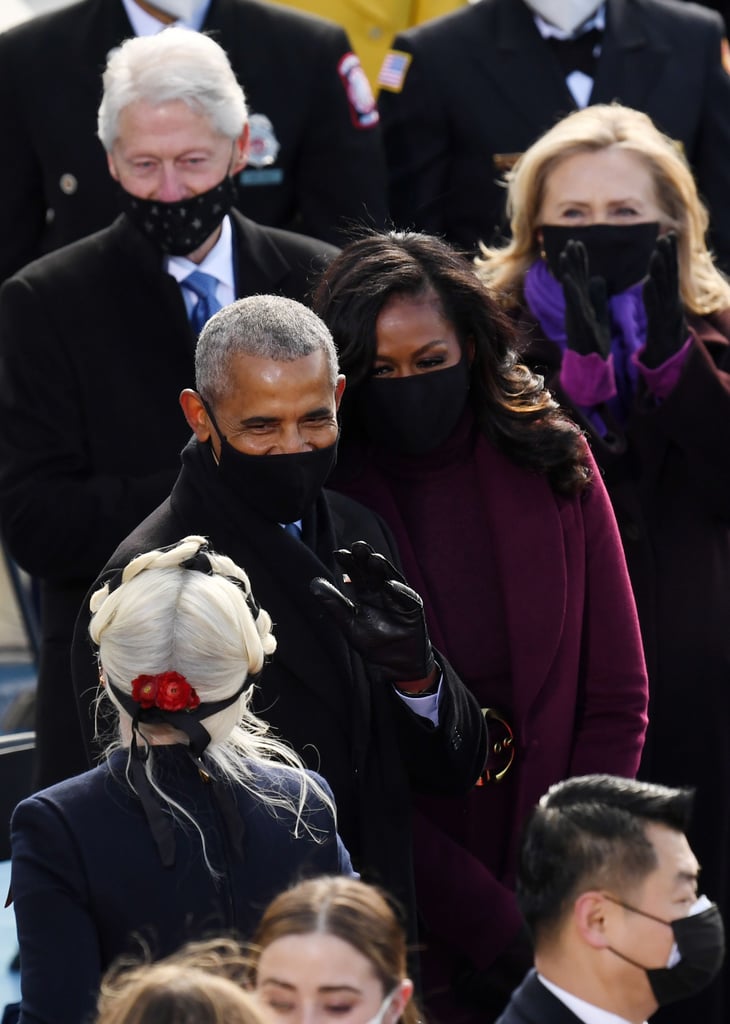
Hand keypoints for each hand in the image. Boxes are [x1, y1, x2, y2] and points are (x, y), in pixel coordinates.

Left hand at [310, 540, 435, 686]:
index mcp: (365, 593)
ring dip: (383, 569)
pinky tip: (389, 585)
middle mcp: (382, 591)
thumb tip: (315, 582)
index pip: (356, 573)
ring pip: (391, 578)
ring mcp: (399, 598)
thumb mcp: (348, 623)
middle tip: (357, 546)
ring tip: (373, 559)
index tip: (338, 553)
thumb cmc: (372, 644)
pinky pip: (407, 598)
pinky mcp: (413, 610)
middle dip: (366, 558)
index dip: (348, 563)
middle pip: (373, 571)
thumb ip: (333, 604)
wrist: (394, 666)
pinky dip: (399, 591)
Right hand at [559, 239, 610, 357]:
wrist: (591, 367)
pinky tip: (567, 278)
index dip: (579, 262)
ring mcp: (576, 316)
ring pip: (570, 291)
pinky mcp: (579, 325)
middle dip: (572, 261)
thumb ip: (597, 297)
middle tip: (571, 242)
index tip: (577, 243)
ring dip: (567, 272)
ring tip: (565, 254)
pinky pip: (574, 306)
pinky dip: (571, 291)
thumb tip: (598, 278)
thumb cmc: (594, 344)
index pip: (580, 279)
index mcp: (581, 305)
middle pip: (573, 280)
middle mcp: (575, 309)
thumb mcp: (599, 315)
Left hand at [642, 232, 687, 368]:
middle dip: (669, 256)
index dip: (669, 256)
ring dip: (661, 271)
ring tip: (656, 254)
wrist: (670, 366)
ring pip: (665, 290)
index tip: (667, 236)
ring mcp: (668, 316)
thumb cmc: (664, 341)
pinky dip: (653, 296)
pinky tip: (648, 283)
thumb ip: (657, 298)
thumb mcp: (660, 316)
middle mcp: (671, 306)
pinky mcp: (660, 328)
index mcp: (669, 301)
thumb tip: (653, 281)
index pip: (669, 275)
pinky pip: (655, 310)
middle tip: (667, 236)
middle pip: (670, 277)